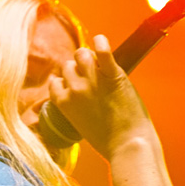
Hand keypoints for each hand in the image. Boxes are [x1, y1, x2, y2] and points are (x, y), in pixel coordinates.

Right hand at [48, 35, 156, 158]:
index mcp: (63, 104)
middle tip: (91, 75)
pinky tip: (101, 40)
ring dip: (88, 56)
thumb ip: (76, 107)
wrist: (128, 145)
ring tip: (98, 61)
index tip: (74, 84)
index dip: (65, 81)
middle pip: (68, 66)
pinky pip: (103, 52)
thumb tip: (80, 94)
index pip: (55, 82)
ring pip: (82, 55)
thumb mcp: (81, 125)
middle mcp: (74, 89)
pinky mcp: (113, 75)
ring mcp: (93, 81)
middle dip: (78, 68)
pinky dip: (101, 42)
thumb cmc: (107, 141)